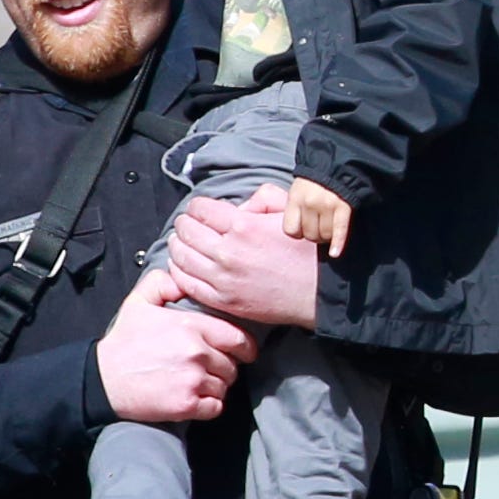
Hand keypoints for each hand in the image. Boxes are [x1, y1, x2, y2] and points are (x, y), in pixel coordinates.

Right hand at [95, 268, 255, 424]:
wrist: (101, 380)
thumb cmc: (122, 343)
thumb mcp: (138, 302)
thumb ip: (163, 283)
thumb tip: (183, 277)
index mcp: (191, 326)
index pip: (240, 339)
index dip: (244, 347)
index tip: (241, 352)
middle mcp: (197, 353)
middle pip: (233, 365)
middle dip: (225, 367)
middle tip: (208, 368)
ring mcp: (193, 380)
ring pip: (225, 386)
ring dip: (216, 387)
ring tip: (195, 382)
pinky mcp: (187, 405)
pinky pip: (216, 407)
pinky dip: (209, 406)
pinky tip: (194, 398)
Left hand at [165, 185, 322, 328]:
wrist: (319, 293)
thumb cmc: (308, 252)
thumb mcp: (291, 213)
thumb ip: (264, 198)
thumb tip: (241, 204)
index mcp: (244, 226)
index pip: (200, 209)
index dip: (198, 206)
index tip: (201, 210)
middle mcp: (228, 252)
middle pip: (186, 230)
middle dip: (186, 223)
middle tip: (189, 224)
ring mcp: (223, 279)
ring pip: (181, 256)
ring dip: (178, 245)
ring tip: (183, 242)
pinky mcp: (223, 301)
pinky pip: (187, 282)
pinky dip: (179, 270)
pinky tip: (184, 264)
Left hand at [283, 176, 353, 256]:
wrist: (335, 167)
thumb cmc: (313, 184)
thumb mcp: (296, 192)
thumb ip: (295, 210)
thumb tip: (298, 234)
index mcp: (295, 199)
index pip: (291, 230)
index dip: (298, 233)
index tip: (303, 230)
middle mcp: (310, 203)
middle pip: (309, 234)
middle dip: (314, 236)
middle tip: (318, 230)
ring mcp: (327, 206)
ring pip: (324, 235)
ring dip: (326, 238)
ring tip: (328, 231)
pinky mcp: (343, 208)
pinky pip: (339, 231)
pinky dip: (338, 244)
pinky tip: (335, 253)